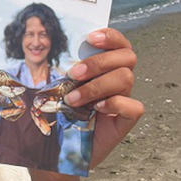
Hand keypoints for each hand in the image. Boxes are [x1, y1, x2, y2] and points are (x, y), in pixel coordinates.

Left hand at [63, 28, 144, 168]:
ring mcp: (123, 98)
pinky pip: (133, 106)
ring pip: (126, 78)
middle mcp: (118, 79)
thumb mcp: (58, 83)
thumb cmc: (59, 108)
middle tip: (73, 74)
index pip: (119, 43)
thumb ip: (62, 66)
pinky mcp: (125, 120)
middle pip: (127, 57)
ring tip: (72, 99)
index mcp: (106, 65)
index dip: (110, 36)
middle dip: (98, 62)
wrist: (59, 144)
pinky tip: (97, 108)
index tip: (90, 37)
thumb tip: (47, 44)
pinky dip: (115, 103)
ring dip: (96, 86)